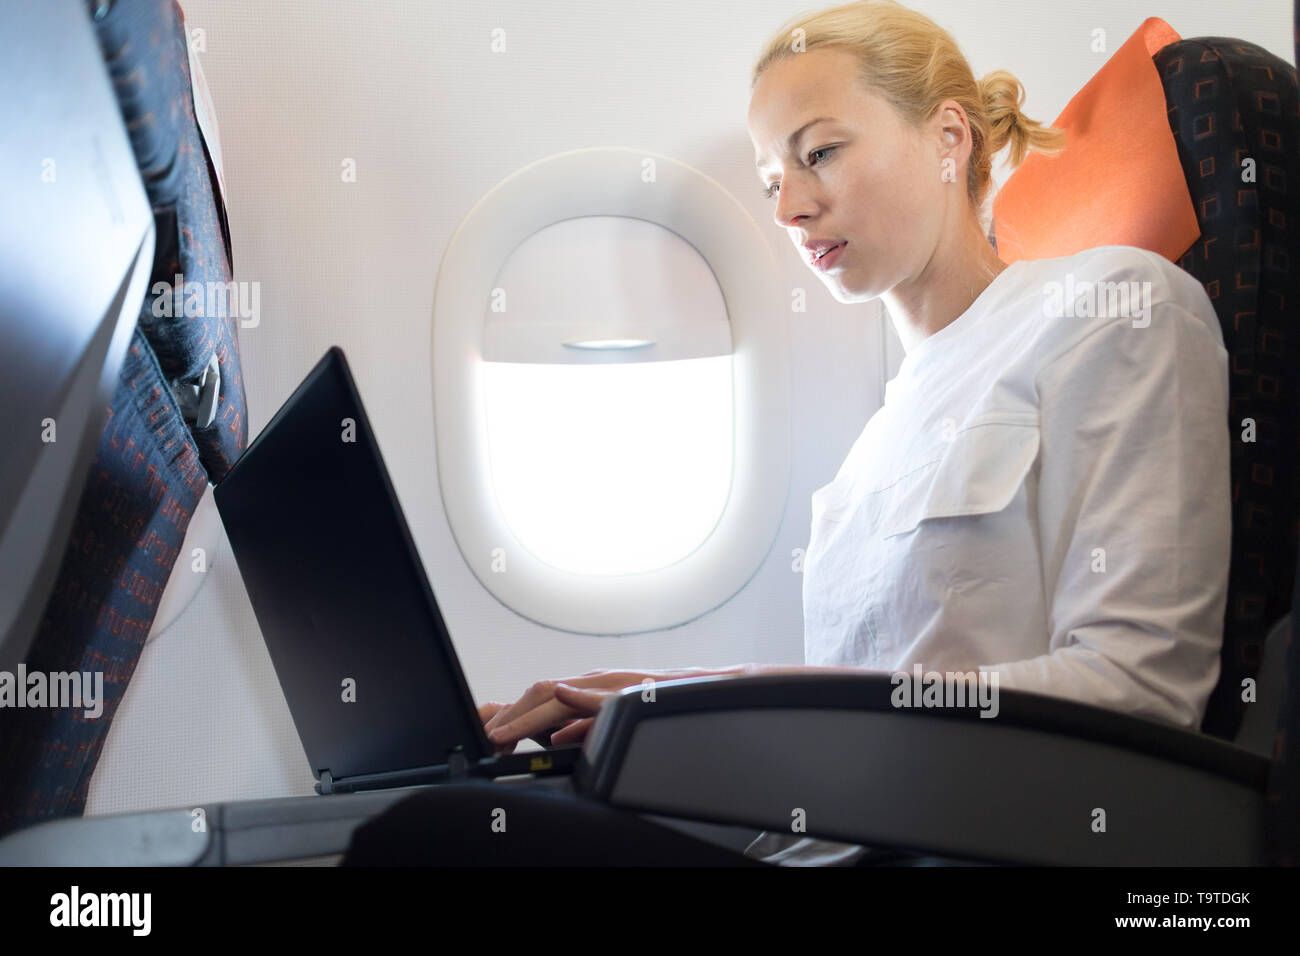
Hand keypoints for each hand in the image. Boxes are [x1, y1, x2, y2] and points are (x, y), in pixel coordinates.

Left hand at [478, 668, 704, 752]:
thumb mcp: (616, 713)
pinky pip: (603, 699)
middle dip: (508, 716)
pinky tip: (560, 712)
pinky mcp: (635, 691)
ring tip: (503, 733)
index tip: (487, 735)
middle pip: (539, 692)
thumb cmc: (664, 701)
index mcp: (589, 685)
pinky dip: (578, 704)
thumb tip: (555, 738)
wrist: (710, 688)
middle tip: (487, 738)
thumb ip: (586, 723)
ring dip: (528, 715)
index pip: (539, 697)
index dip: (510, 715)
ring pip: (560, 694)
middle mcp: (596, 679)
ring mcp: (613, 683)